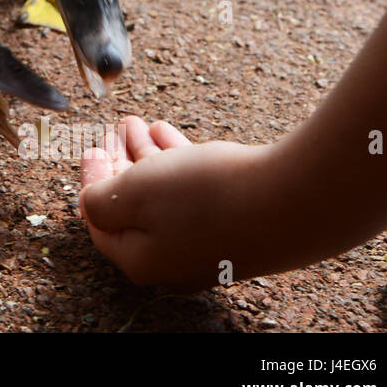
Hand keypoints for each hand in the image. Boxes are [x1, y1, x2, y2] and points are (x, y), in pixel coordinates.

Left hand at [79, 116, 272, 289]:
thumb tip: (90, 203)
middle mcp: (175, 262)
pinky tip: (169, 135)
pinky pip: (196, 196)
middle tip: (116, 129)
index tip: (90, 147)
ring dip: (147, 158)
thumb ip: (100, 200)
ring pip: (166, 198)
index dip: (91, 180)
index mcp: (142, 260)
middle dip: (121, 163)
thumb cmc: (208, 197)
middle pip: (134, 209)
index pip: (100, 221)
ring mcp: (210, 247)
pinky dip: (178, 164)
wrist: (296, 201)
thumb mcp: (134, 193)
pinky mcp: (237, 228)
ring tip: (141, 124)